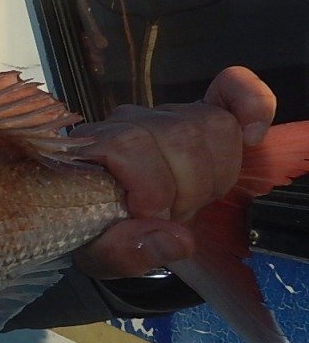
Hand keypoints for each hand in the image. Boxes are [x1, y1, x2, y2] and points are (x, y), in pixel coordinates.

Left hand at [73, 66, 275, 279]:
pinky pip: (231, 89)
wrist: (106, 217)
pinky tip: (252, 136)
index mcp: (91, 149)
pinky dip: (251, 105)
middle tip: (172, 216)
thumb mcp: (99, 254)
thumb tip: (175, 240)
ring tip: (191, 200)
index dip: (152, 187)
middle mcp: (126, 122)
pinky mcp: (196, 112)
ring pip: (212, 123)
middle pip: (179, 136)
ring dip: (214, 174)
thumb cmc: (98, 231)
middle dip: (187, 190)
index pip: (130, 145)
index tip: (150, 216)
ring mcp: (163, 114)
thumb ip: (125, 252)